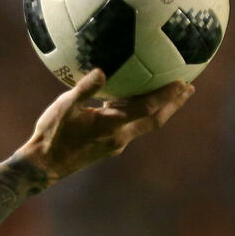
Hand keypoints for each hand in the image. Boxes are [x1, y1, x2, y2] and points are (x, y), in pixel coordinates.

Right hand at [15, 69, 194, 182]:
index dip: (166, 96)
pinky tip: (134, 99)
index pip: (146, 109)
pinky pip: (131, 125)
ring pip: (145, 124)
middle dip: (174, 105)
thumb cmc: (51, 134)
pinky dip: (140, 112)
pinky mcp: (110, 145)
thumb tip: (101, 70)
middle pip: (155, 120)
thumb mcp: (63, 107)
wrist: (45, 166)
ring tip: (172, 93)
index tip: (182, 83)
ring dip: (161, 109)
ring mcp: (116, 143)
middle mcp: (119, 136)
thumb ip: (84, 88)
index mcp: (111, 125)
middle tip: (189, 88)